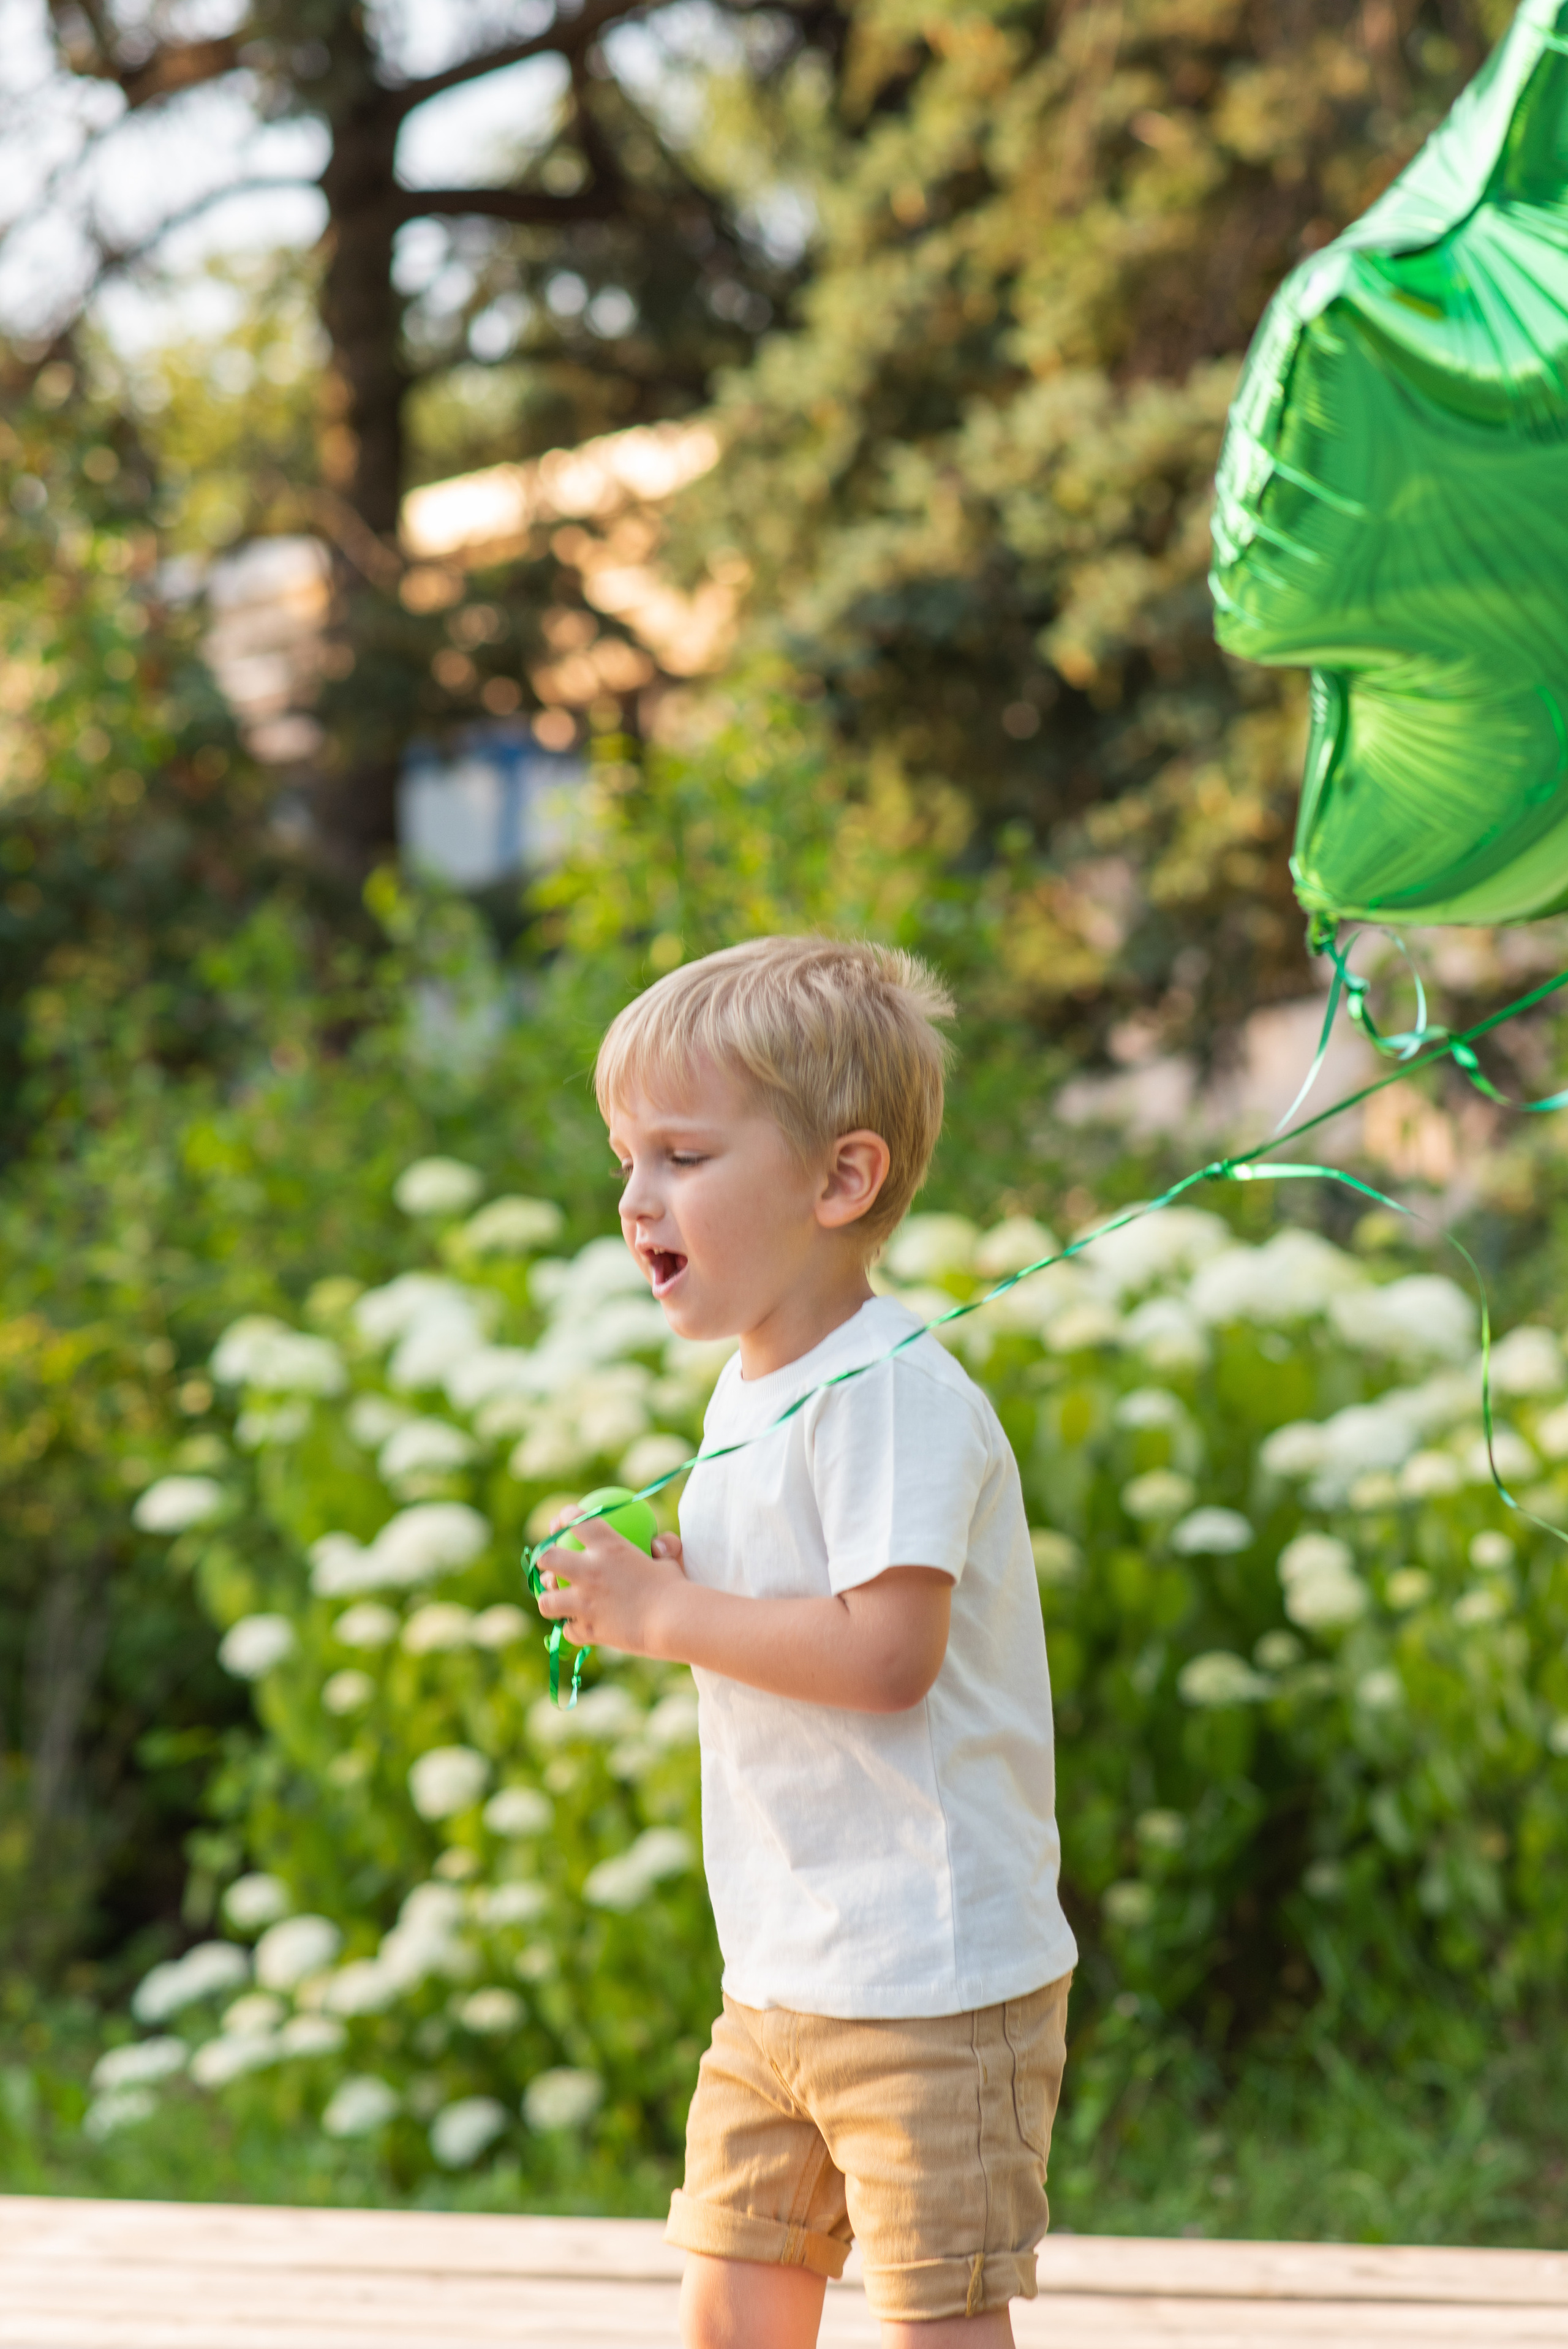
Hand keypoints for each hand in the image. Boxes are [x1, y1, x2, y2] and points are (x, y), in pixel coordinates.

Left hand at [536, 1521, 685, 1656]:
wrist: (675, 1621)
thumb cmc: (676, 1588)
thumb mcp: (669, 1561)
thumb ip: (662, 1548)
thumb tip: (658, 1543)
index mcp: (609, 1546)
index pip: (575, 1520)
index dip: (564, 1518)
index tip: (562, 1522)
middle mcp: (590, 1571)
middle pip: (547, 1558)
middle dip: (544, 1560)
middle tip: (550, 1565)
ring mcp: (585, 1602)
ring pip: (546, 1601)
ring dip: (551, 1601)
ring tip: (557, 1602)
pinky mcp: (588, 1630)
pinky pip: (567, 1631)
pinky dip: (573, 1630)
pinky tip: (580, 1628)